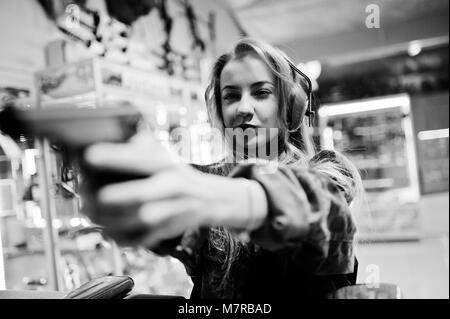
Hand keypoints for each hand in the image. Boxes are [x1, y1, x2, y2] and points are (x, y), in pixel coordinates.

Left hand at [82, 133, 252, 247]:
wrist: (210, 199)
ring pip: (140, 220)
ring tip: (90, 212)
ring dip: (110, 219)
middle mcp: (173, 187)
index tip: (89, 156)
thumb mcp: (164, 155)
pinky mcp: (170, 230)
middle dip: (111, 198)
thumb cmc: (178, 175)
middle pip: (141, 196)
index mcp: (168, 165)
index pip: (141, 159)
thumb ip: (140, 146)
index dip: (115, 157)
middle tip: (87, 195)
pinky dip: (121, 238)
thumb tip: (110, 138)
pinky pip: (143, 239)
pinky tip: (106, 230)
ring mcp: (173, 211)